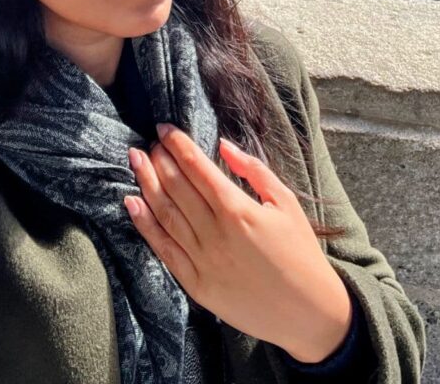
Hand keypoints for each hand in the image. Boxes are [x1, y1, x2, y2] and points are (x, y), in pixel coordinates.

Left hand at [124, 123, 352, 362]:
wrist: (307, 312)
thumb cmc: (300, 253)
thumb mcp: (286, 203)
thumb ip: (254, 170)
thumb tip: (223, 146)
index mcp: (237, 209)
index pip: (198, 167)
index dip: (178, 144)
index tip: (164, 128)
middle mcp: (215, 232)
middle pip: (177, 186)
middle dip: (159, 159)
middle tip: (149, 141)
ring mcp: (202, 260)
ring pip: (165, 213)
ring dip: (146, 183)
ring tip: (135, 160)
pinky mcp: (195, 284)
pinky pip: (163, 249)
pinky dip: (144, 224)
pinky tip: (132, 203)